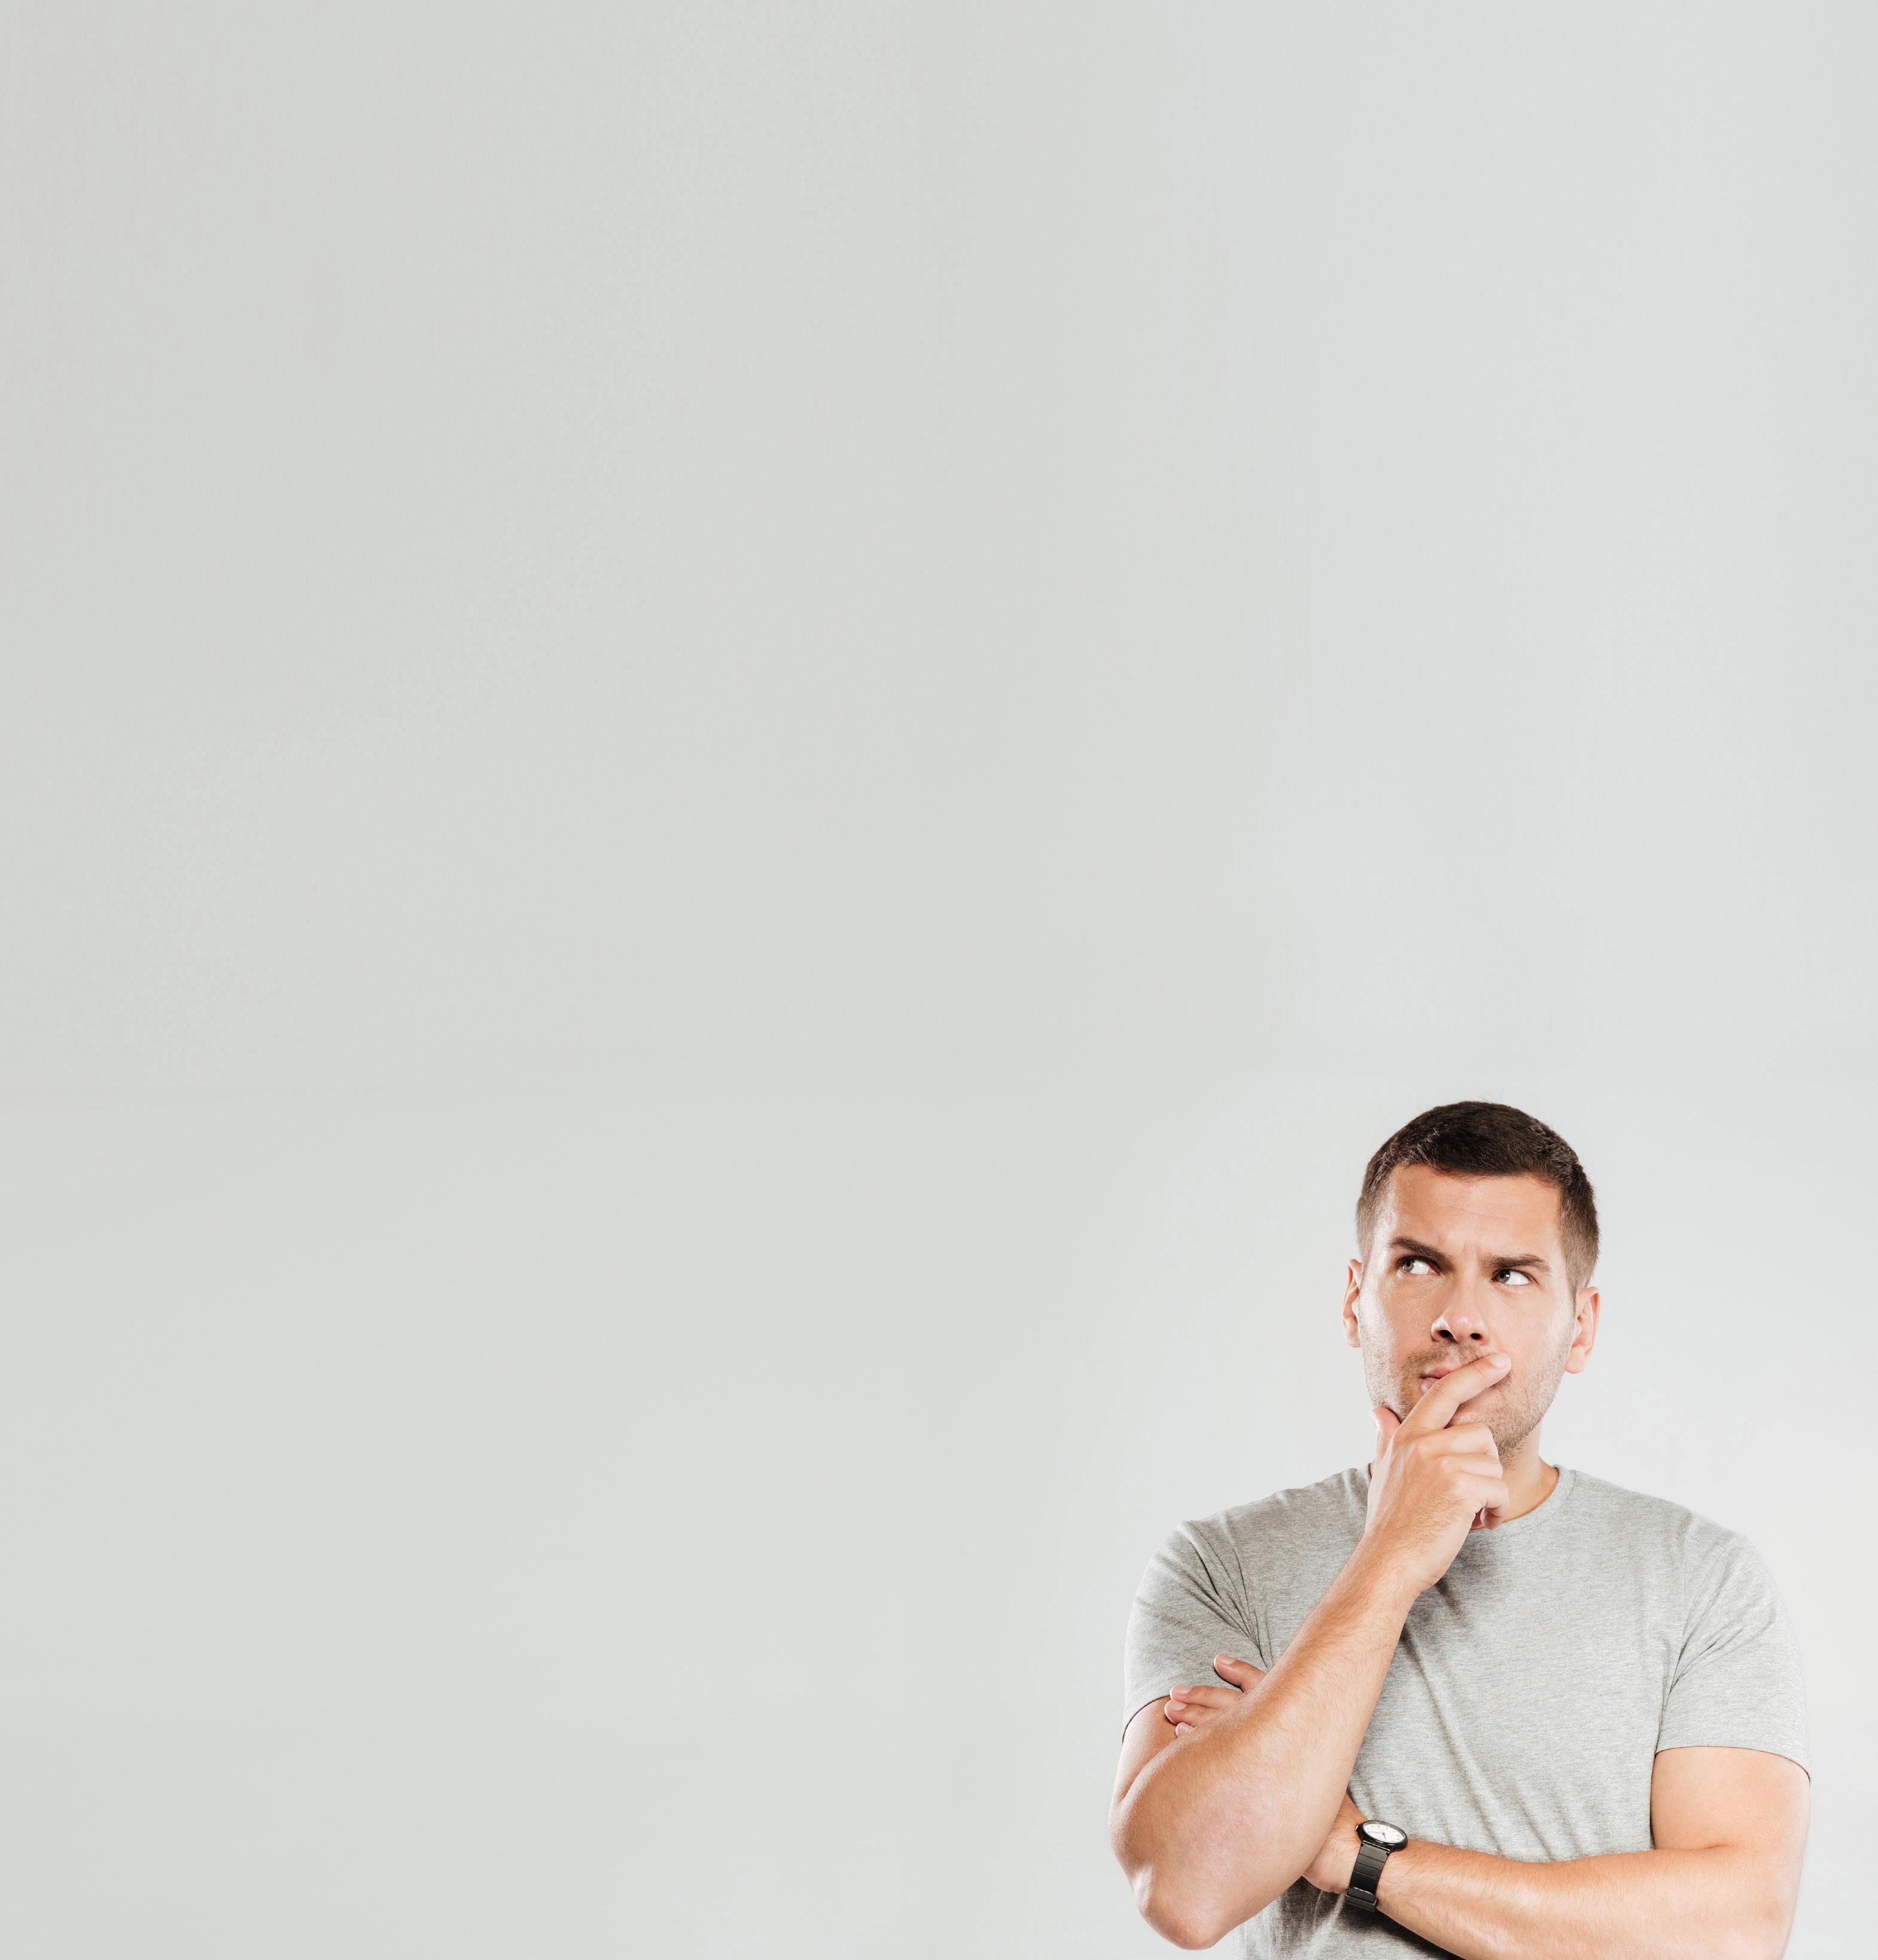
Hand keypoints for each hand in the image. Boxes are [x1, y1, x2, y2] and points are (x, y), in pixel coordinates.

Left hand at [1161, 1660, 1363, 1899]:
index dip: (1239, 1671)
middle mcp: (1283, 1737)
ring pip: (1222, 1727)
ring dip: (1193, 1716)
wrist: (1345, 1847)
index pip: (1264, 1687)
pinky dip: (1196, 1746)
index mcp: (1296, 1727)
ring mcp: (1270, 1760)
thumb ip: (1289, 1743)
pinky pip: (1218, 1758)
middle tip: (1176, 1692)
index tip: (1218, 1660)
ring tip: (1171, 1711)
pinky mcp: (1257, 1784)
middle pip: (1234, 1705)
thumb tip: (1263, 1733)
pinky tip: (1181, 1739)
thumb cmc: (1328, 1813)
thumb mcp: (1313, 1766)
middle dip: (1202, 1696)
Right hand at [1362, 1350, 1511, 1595]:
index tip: (1501, 1361)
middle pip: (1480, 1434)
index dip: (1476, 1373)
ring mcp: (1440, 1462)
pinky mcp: (1460, 1486)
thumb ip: (1385, 1438)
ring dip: (1490, 1493)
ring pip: (1492, 1464)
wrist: (1388, 1561)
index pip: (1445, 1393)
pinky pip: (1500, 1490)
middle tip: (1465, 1497)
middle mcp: (1423, 1441)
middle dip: (1482, 1466)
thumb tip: (1377, 1412)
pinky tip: (1475, 1524)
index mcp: (1407, 1435)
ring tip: (1467, 1513)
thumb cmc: (1390, 1521)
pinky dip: (1495, 1511)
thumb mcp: (1383, 1471)